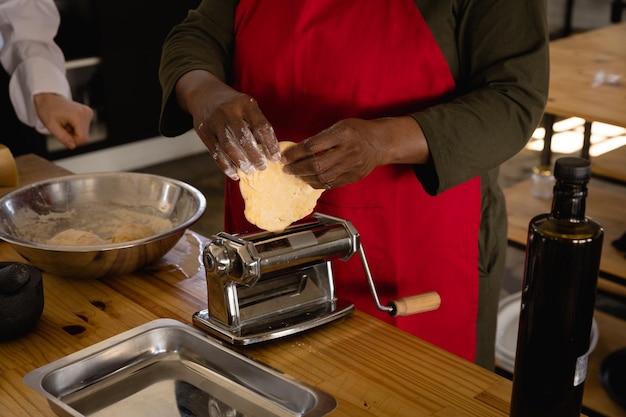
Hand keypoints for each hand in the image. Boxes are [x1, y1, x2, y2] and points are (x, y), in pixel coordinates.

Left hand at [33, 93, 93, 148]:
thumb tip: (72, 146)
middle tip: (62, 127)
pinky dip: (76, 127)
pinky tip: (69, 120)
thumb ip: (62, 137)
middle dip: (73, 135)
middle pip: (84, 136)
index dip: (73, 140)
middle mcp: (86, 113)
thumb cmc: (47, 108)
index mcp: (78, 115)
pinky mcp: (88, 112)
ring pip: (85, 132)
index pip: (83, 138)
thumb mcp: (51, 125)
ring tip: (65, 122)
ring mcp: (88, 112)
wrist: (48, 97)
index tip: (63, 134)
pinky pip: (85, 127)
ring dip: (74, 131)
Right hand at [176, 70, 280, 179]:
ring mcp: (214, 121)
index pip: (262, 126)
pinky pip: (216, 153)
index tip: (276, 158)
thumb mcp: (247, 107)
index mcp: (245, 103)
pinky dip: (226, 166)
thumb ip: (256, 126)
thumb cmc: (233, 106)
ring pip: (228, 146)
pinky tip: (235, 174)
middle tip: (263, 167)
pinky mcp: (203, 132)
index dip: (270, 144)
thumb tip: (269, 152)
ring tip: (250, 171)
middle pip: (244, 137)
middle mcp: (229, 111)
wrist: (204, 95)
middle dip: (255, 155)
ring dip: (241, 162)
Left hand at [282, 117, 429, 188]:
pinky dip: (316, 183)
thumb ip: (321, 138)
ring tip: (296, 174)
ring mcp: (351, 166)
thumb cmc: (356, 131)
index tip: (285, 157)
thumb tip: (297, 150)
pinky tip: (309, 179)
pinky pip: (330, 184)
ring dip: (305, 177)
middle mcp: (347, 151)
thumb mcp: (339, 126)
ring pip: (322, 177)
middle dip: (297, 168)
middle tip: (287, 168)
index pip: (312, 146)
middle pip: (316, 165)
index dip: (295, 153)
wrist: (380, 143)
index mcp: (342, 134)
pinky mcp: (353, 177)